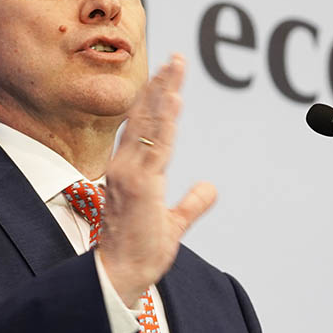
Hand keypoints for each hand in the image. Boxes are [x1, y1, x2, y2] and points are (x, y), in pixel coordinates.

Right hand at [95, 54, 216, 305]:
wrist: (122, 275)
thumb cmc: (140, 251)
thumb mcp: (174, 223)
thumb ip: (192, 203)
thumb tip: (209, 188)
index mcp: (131, 171)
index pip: (143, 127)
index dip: (155, 100)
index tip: (167, 78)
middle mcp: (126, 166)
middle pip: (145, 116)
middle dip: (160, 85)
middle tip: (175, 58)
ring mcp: (130, 172)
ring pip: (150, 123)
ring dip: (164, 92)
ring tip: (175, 66)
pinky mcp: (138, 183)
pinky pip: (156, 144)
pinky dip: (165, 120)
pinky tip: (173, 99)